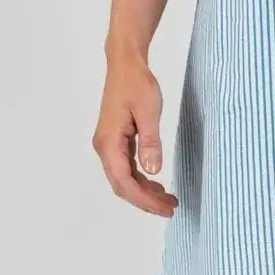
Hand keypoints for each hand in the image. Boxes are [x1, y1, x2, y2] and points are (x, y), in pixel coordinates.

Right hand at [94, 55, 176, 216]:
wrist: (126, 65)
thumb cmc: (137, 84)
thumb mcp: (148, 112)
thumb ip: (150, 142)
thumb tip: (152, 170)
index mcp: (109, 143)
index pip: (124, 181)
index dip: (144, 199)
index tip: (164, 208)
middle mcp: (104, 147)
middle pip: (122, 185)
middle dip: (145, 201)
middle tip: (170, 209)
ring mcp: (109, 145)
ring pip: (124, 179)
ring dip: (144, 192)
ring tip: (168, 200)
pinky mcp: (116, 141)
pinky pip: (126, 168)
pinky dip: (141, 179)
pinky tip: (157, 185)